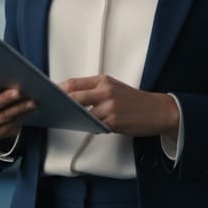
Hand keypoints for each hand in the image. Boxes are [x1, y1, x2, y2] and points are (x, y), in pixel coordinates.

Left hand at [60, 74, 177, 137]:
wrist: (158, 110)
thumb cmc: (134, 100)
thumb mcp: (114, 87)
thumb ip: (94, 91)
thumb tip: (71, 97)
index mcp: (103, 81)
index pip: (73, 83)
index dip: (59, 90)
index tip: (49, 95)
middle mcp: (105, 92)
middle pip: (73, 97)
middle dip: (62, 104)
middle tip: (53, 109)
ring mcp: (109, 107)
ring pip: (83, 114)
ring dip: (76, 118)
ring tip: (71, 120)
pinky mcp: (113, 122)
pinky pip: (95, 126)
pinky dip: (91, 127)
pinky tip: (91, 126)